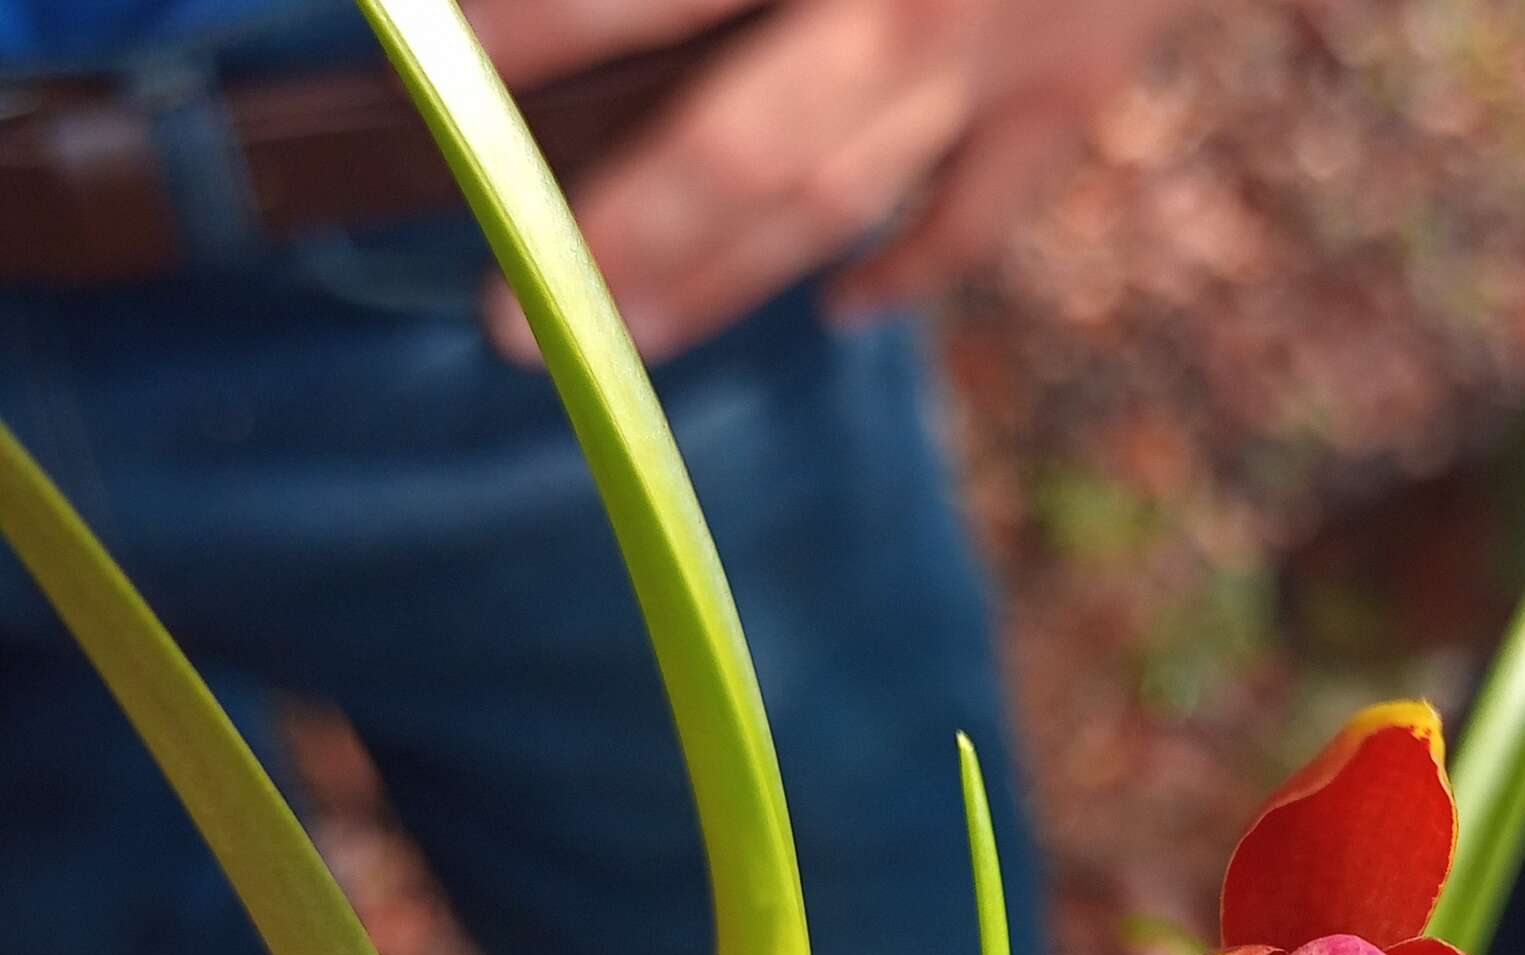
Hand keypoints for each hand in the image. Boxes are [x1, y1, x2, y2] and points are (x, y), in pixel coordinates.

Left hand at [461, 0, 1184, 360]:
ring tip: (627, 341)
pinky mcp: (1072, 90)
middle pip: (744, 151)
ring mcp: (1001, 61)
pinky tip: (843, 310)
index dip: (537, 34)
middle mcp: (911, 1)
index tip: (442, 72)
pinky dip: (911, 268)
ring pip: (841, 202)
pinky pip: (981, 211)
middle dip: (623, 241)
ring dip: (727, 284)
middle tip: (516, 322)